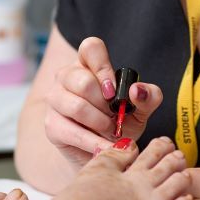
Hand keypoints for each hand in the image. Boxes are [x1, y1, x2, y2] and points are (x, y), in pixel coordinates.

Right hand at [42, 36, 163, 169]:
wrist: (106, 152)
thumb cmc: (121, 123)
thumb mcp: (141, 110)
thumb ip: (149, 96)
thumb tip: (137, 90)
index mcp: (88, 63)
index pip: (90, 47)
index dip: (103, 67)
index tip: (114, 91)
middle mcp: (67, 76)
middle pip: (83, 82)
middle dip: (106, 105)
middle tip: (116, 118)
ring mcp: (55, 99)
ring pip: (77, 106)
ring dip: (101, 124)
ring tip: (112, 132)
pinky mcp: (51, 125)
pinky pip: (71, 132)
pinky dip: (93, 142)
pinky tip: (105, 147)